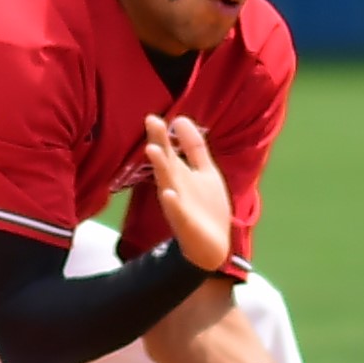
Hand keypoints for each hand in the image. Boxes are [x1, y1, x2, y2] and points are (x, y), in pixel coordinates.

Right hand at [143, 114, 231, 272]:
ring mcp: (179, 204)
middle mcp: (176, 185)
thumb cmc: (205, 206)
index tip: (155, 116)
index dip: (164, 133)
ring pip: (167, 183)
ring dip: (160, 167)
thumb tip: (180, 119)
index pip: (170, 148)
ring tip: (153, 150)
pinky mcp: (186, 223)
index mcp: (181, 172)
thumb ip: (194, 147)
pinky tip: (169, 194)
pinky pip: (177, 213)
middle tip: (151, 121)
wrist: (212, 246)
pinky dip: (173, 203)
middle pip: (166, 160)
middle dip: (160, 142)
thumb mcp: (204, 171)